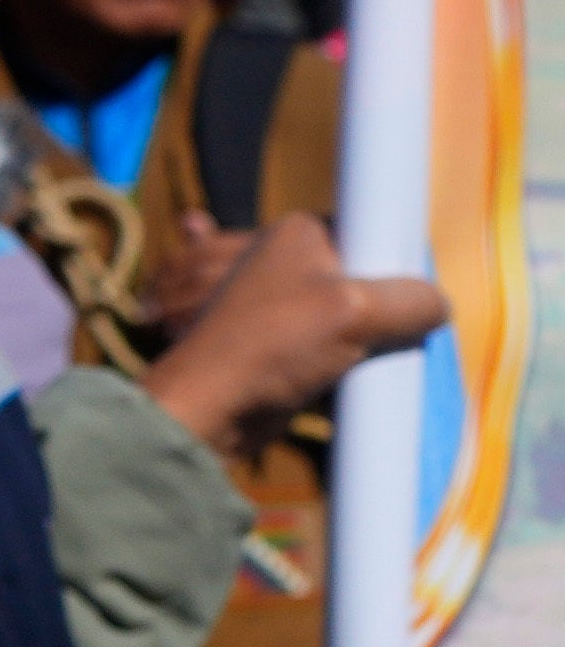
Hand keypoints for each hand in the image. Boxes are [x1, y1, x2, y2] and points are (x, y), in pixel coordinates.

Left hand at [140, 209, 446, 456]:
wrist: (207, 413)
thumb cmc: (271, 345)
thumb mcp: (358, 309)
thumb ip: (414, 299)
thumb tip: (439, 307)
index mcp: (299, 233)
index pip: (373, 233)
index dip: (399, 263)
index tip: (413, 295)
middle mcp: (287, 264)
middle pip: (369, 280)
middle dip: (388, 309)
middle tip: (398, 332)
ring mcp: (283, 309)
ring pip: (356, 320)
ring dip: (371, 342)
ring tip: (372, 359)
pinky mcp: (283, 351)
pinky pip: (338, 350)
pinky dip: (353, 364)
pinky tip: (360, 379)